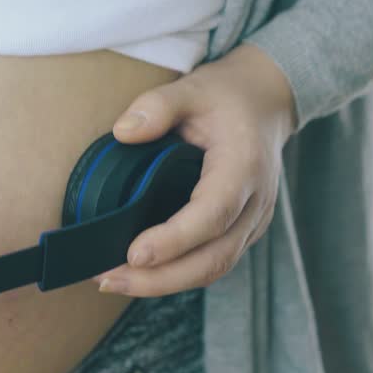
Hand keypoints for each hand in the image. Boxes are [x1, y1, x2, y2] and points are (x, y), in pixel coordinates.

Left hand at [96, 43, 297, 296]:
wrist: (264, 102)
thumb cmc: (225, 97)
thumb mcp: (191, 88)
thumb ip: (157, 106)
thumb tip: (122, 133)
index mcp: (244, 166)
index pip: (213, 214)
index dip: (175, 239)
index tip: (135, 254)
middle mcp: (255, 202)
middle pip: (214, 257)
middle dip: (161, 278)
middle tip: (108, 279)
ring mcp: (252, 222)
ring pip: (214, 269)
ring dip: (164, 283)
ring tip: (113, 281)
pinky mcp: (241, 232)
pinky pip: (211, 263)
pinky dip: (175, 276)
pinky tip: (137, 275)